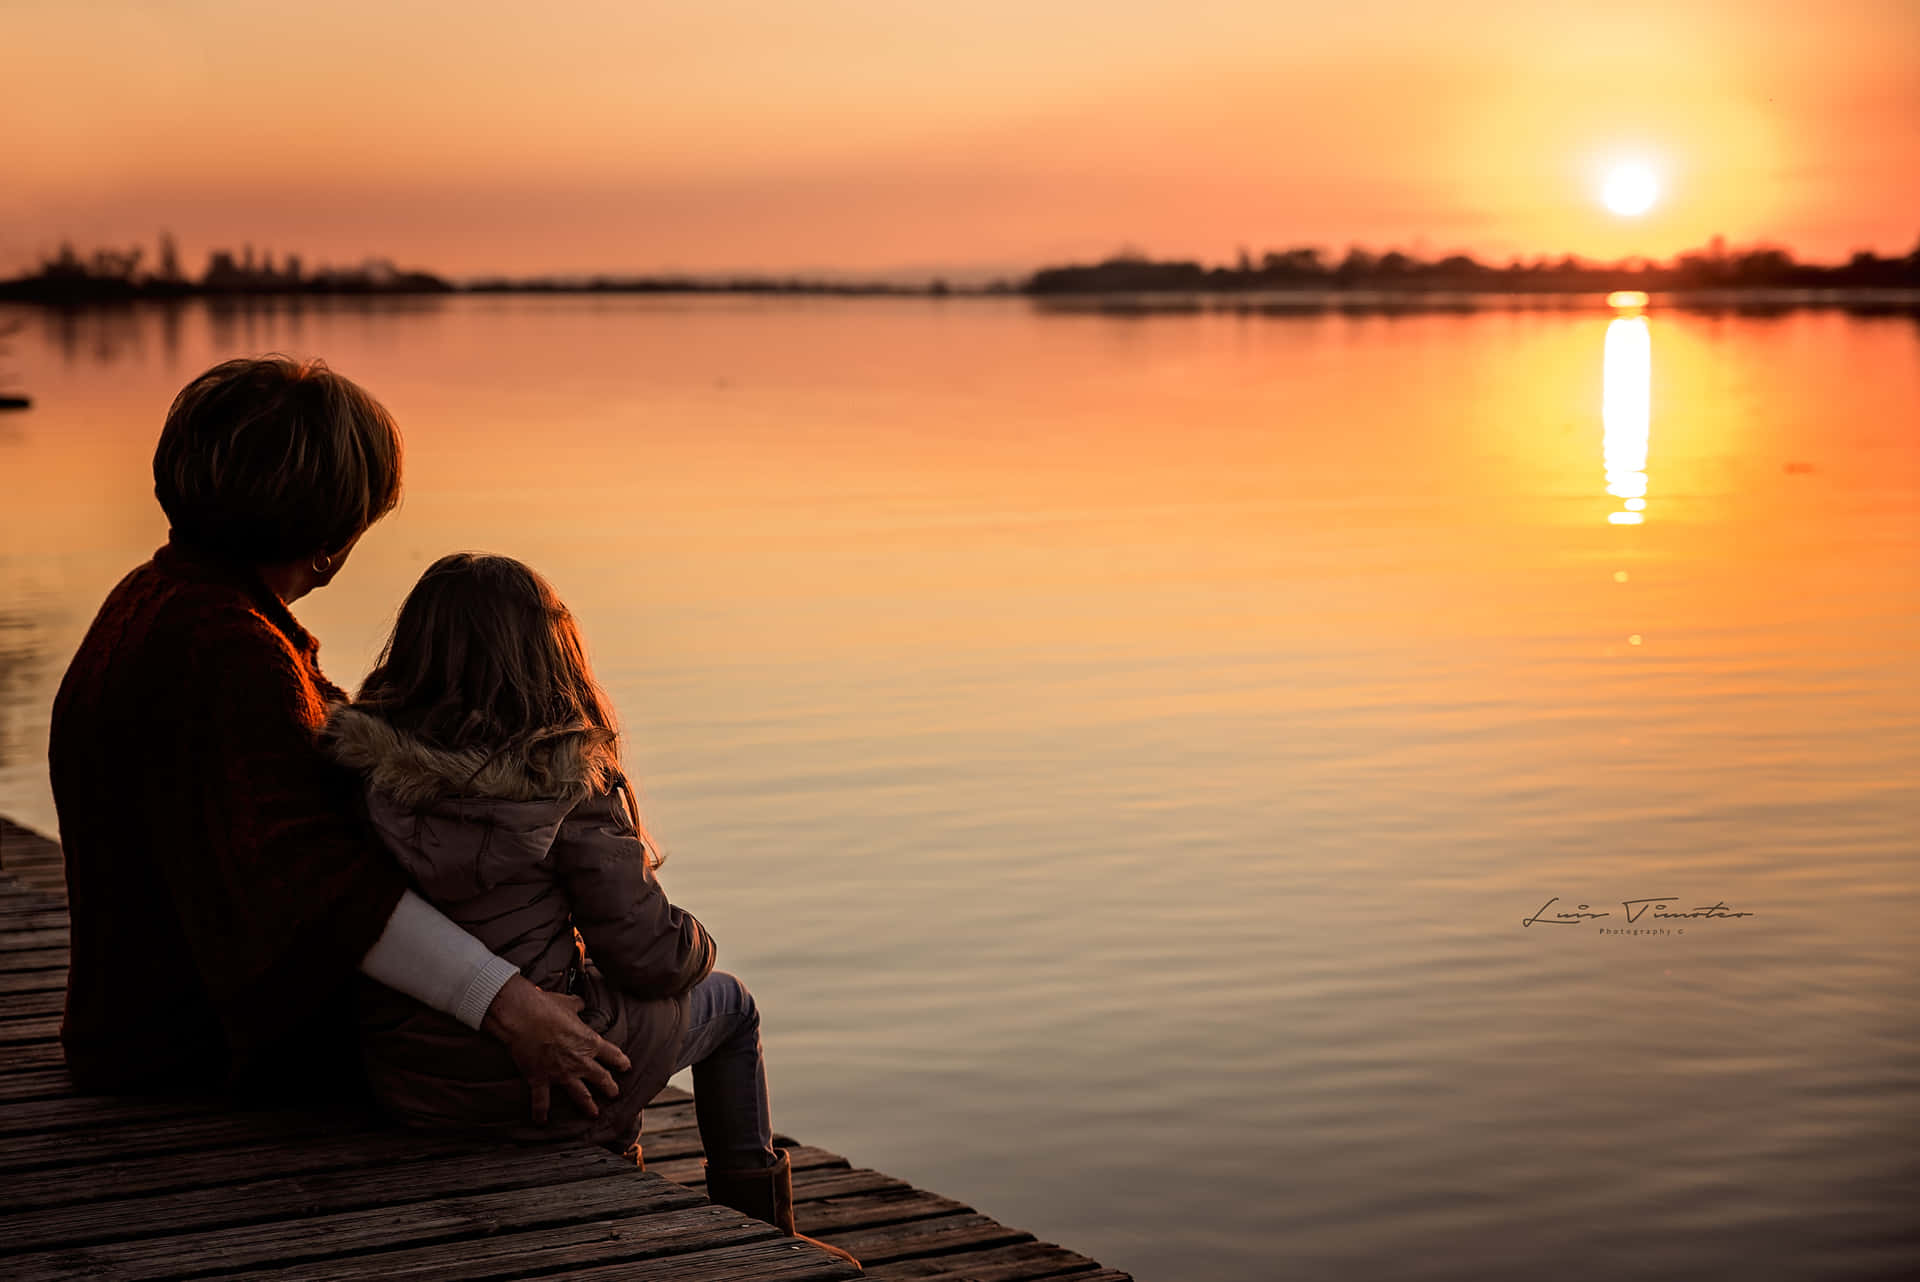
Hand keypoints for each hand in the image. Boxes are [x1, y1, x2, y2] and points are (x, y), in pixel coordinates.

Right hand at [481, 974, 631, 1122]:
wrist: (524, 1017)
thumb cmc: (546, 1006)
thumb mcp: (568, 1003)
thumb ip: (577, 1005)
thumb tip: (580, 1002)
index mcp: (589, 1041)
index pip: (612, 1054)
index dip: (621, 1061)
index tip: (626, 1067)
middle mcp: (579, 1061)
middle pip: (601, 1078)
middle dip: (610, 1088)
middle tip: (615, 1094)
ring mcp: (561, 1073)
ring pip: (580, 1095)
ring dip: (588, 1105)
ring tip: (594, 1114)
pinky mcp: (540, 1080)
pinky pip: (542, 1101)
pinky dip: (540, 1113)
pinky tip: (541, 1122)